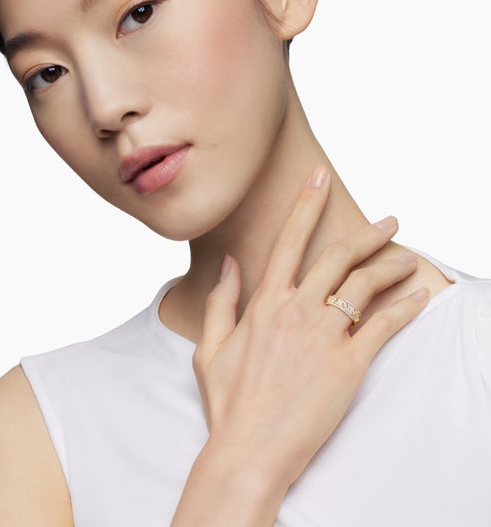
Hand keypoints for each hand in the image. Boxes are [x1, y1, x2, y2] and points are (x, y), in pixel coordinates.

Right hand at [192, 165, 428, 490]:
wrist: (248, 451)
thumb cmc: (228, 402)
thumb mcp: (209, 347)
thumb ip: (221, 300)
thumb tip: (230, 263)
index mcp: (264, 304)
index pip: (288, 241)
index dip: (305, 203)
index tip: (319, 176)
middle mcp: (296, 311)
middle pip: (338, 256)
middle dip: (367, 233)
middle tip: (390, 221)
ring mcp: (323, 337)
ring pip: (364, 285)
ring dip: (390, 266)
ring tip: (407, 257)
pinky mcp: (347, 365)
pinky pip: (382, 326)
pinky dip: (404, 309)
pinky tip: (417, 296)